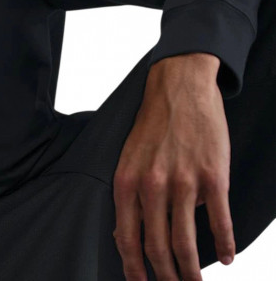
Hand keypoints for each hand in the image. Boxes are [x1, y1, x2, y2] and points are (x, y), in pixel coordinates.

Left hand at [112, 52, 235, 279]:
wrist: (179, 88)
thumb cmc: (152, 124)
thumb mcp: (128, 157)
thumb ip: (128, 194)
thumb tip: (124, 234)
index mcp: (127, 180)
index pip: (127, 237)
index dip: (135, 268)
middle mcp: (152, 185)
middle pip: (158, 247)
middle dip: (166, 276)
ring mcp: (183, 181)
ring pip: (187, 242)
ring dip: (192, 271)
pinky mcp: (212, 176)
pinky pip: (219, 221)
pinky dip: (225, 244)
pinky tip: (226, 257)